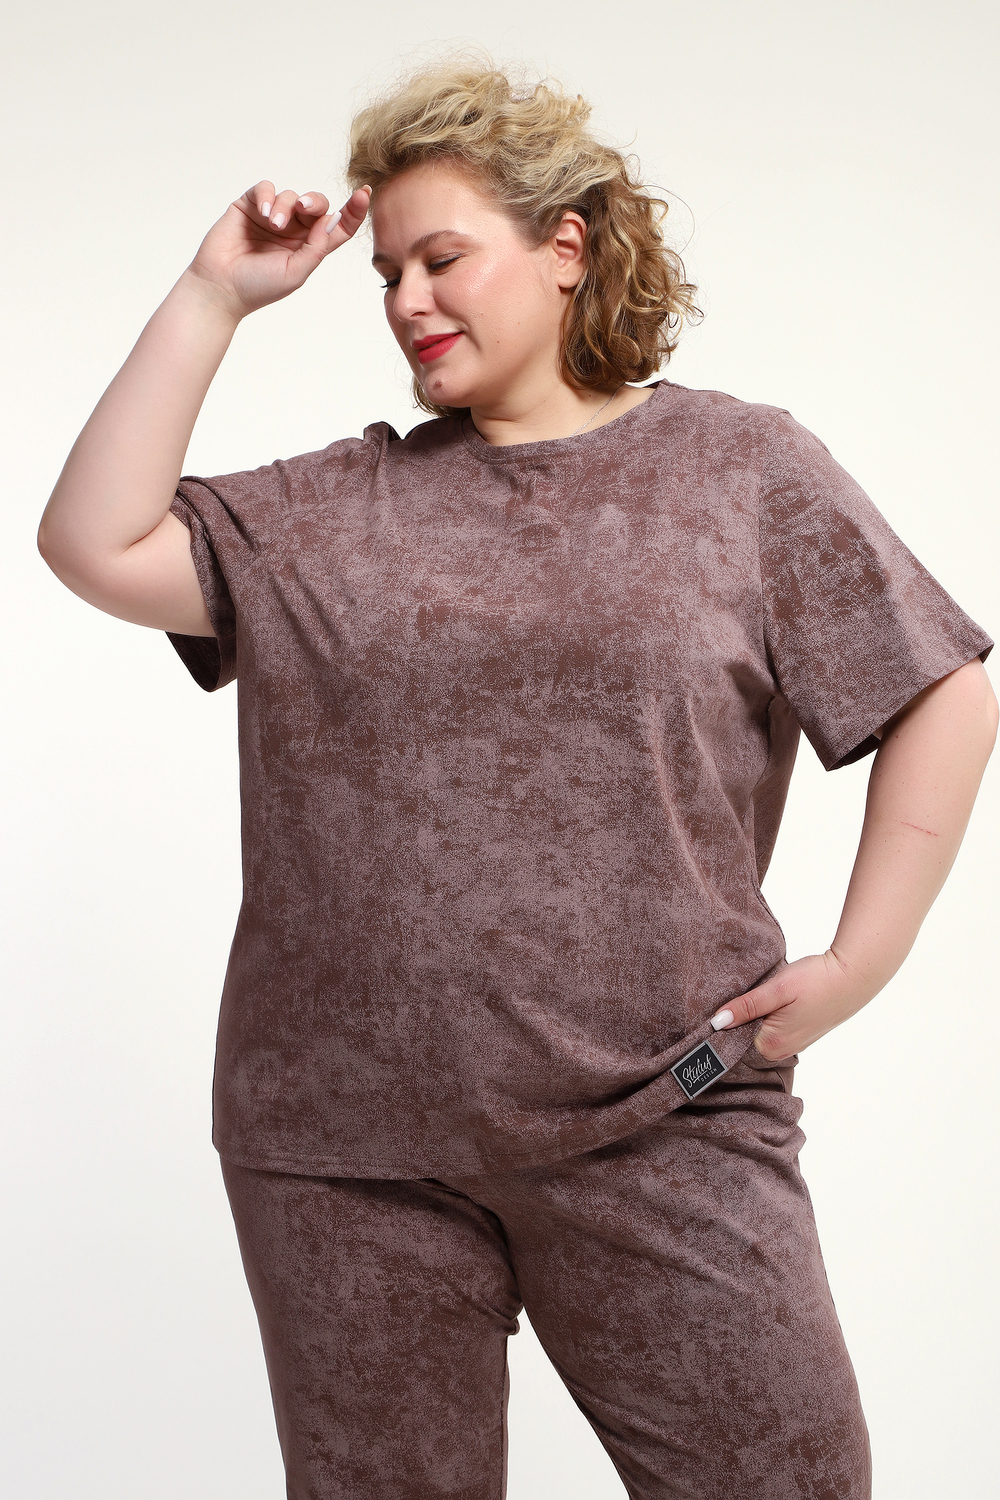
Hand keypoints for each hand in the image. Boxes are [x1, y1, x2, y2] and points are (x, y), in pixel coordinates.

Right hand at [184, 181, 371, 319]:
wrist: (220, 287)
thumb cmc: (258, 287)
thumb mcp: (296, 272)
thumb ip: (317, 247)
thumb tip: (333, 219)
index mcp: (309, 247)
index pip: (337, 226)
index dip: (353, 211)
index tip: (364, 194)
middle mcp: (293, 230)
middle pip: (316, 204)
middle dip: (314, 202)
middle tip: (303, 208)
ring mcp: (272, 217)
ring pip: (290, 196)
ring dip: (284, 206)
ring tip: (273, 224)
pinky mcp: (250, 206)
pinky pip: (266, 188)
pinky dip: (268, 196)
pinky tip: (264, 213)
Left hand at [710, 950, 874, 1060]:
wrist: (854, 976)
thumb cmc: (816, 981)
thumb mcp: (776, 990)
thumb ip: (746, 1007)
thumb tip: (717, 1022)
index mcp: (771, 1046)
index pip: (732, 1039)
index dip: (724, 1021)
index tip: (719, 1004)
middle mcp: (781, 1052)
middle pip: (745, 1037)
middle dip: (740, 1018)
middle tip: (741, 994)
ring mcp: (793, 1045)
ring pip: (759, 1032)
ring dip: (756, 1016)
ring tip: (761, 996)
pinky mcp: (801, 1035)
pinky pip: (774, 1029)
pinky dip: (768, 1017)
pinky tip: (773, 1000)